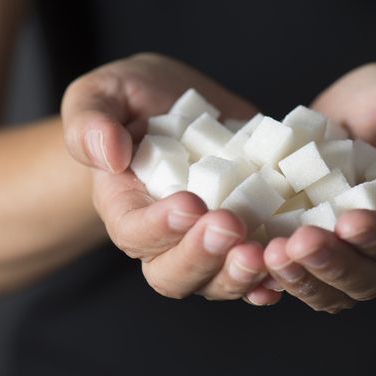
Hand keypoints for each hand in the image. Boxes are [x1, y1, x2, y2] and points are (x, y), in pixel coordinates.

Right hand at [62, 53, 281, 304]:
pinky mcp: (244, 234)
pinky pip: (255, 271)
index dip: (159, 227)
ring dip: (240, 274)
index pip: (133, 232)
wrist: (178, 104)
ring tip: (264, 253)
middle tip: (231, 225)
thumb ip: (90, 122)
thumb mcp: (103, 95)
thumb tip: (107, 155)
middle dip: (203, 256)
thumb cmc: (133, 100)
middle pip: (173, 273)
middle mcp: (165, 236)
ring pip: (216, 281)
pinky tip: (285, 269)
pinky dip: (270, 277)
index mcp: (124, 206)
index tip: (189, 204)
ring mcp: (207, 241)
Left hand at [257, 63, 375, 312]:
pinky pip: (299, 279)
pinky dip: (277, 279)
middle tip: (298, 244)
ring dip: (301, 279)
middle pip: (368, 279)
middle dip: (333, 264)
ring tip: (271, 255)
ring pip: (331, 290)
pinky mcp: (314, 252)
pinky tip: (253, 262)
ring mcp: (349, 256)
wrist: (359, 119)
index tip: (349, 221)